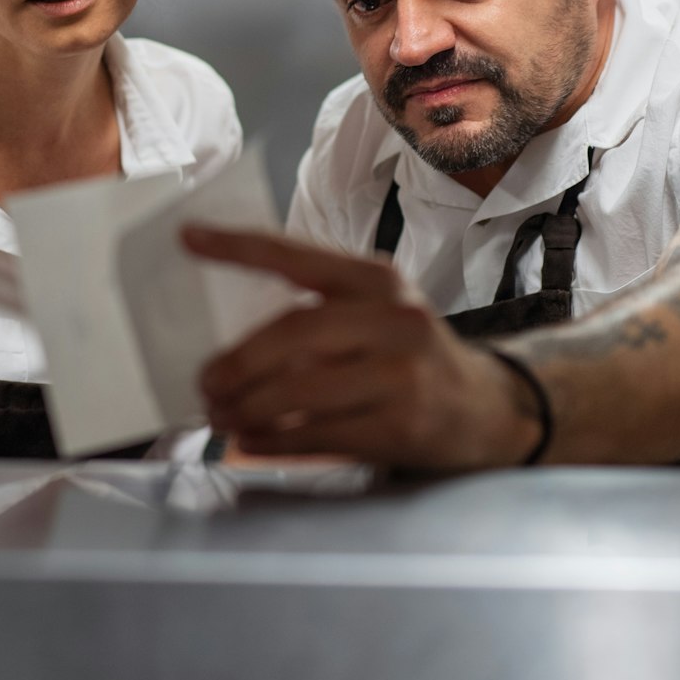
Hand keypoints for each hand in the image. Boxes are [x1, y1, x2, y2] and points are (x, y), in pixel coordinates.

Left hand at [185, 225, 542, 470]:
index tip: (189, 238)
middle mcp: (394, 319)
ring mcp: (402, 375)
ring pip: (300, 391)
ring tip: (221, 415)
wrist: (490, 409)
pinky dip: (273, 441)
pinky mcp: (402, 426)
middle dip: (237, 362)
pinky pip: (318, 436)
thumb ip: (320, 312)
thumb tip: (227, 335)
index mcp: (378, 280)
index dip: (240, 246)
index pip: (298, 256)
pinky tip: (251, 440)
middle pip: (293, 334)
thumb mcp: (379, 315)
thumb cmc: (412, 359)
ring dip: (247, 408)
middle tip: (204, 381)